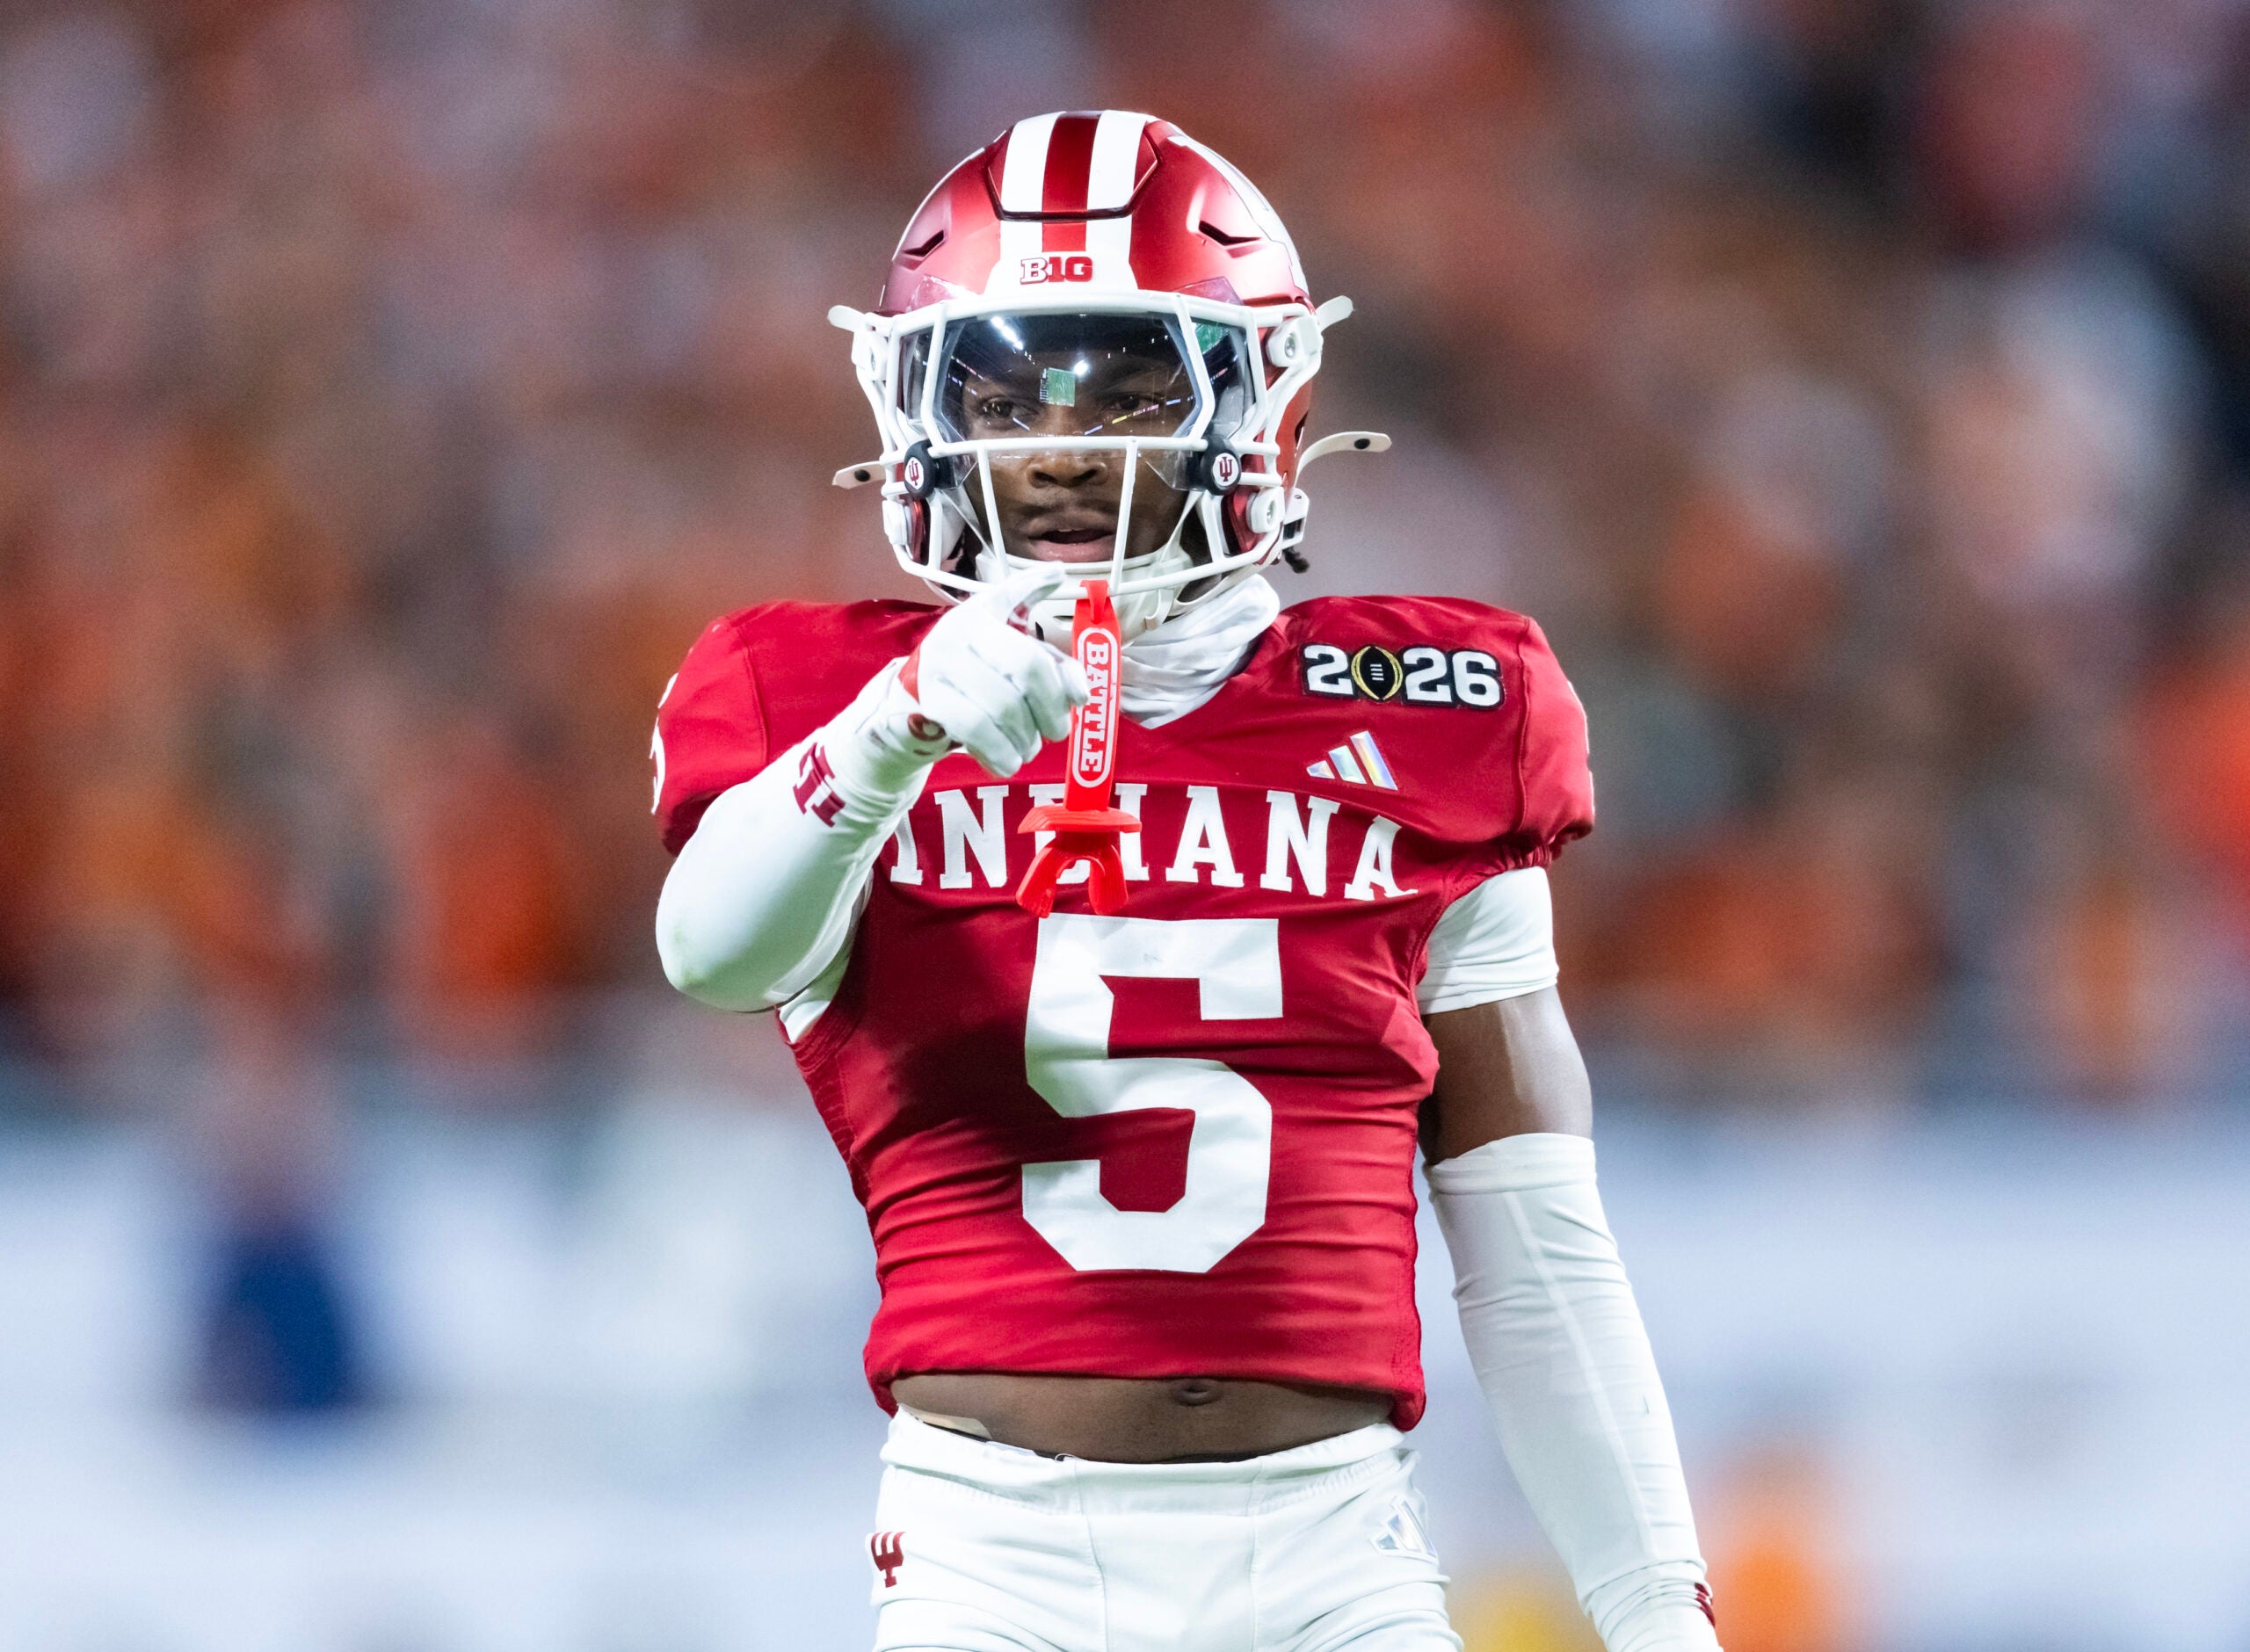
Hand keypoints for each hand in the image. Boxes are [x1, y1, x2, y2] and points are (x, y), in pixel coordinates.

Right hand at [904, 563, 1088, 777]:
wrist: (913, 695)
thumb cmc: (978, 669)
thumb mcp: (1016, 649)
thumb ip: (1055, 661)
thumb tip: (1080, 681)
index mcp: (983, 615)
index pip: (1031, 658)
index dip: (1061, 687)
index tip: (1079, 702)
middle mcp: (955, 639)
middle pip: (1017, 687)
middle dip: (1047, 717)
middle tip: (1055, 732)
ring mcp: (937, 673)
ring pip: (997, 713)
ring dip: (1024, 740)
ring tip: (1029, 747)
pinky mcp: (928, 705)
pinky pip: (973, 732)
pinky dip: (999, 753)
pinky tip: (1009, 761)